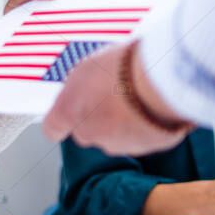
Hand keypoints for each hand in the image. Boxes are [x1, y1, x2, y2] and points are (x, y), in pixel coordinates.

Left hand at [42, 43, 189, 155]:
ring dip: (124, 121)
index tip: (68, 113)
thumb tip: (83, 89)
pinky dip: (147, 125)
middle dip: (98, 117)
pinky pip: (143, 136)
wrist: (162, 79)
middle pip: (87, 131)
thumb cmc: (122, 66)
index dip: (62, 121)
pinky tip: (154, 103)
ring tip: (138, 94)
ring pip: (116, 136)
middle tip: (113, 93)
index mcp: (68, 112)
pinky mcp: (147, 148)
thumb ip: (80, 85)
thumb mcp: (88, 66)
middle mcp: (89, 134)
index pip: (52, 128)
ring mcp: (118, 144)